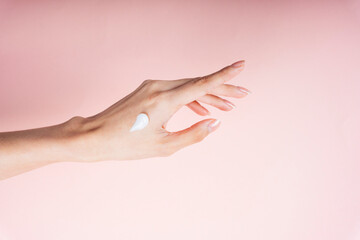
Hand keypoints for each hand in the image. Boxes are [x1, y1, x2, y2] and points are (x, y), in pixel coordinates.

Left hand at [71, 60, 249, 161]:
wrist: (95, 135)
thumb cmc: (127, 144)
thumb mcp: (164, 147)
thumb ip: (193, 135)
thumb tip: (216, 123)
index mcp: (164, 101)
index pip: (202, 85)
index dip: (225, 76)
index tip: (242, 66)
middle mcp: (159, 87)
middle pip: (198, 84)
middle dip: (222, 89)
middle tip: (242, 95)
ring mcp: (151, 86)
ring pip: (187, 86)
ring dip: (207, 95)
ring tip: (226, 106)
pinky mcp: (147, 89)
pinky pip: (175, 90)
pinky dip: (190, 98)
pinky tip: (202, 108)